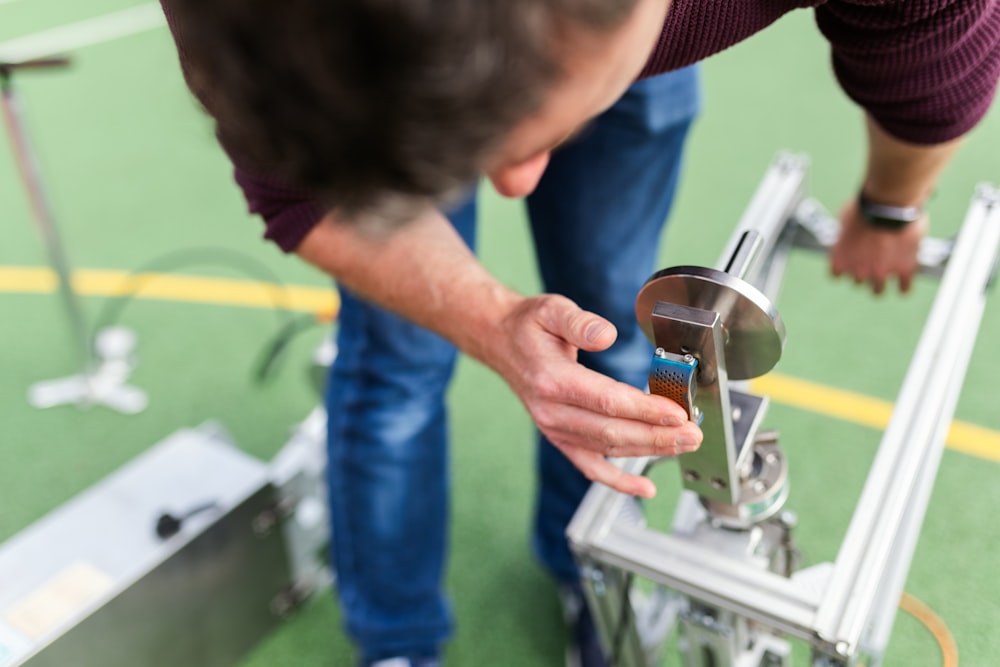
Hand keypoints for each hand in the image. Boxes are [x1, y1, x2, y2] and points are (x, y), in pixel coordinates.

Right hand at [492, 294, 702, 498]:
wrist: (501, 343)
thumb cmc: (529, 326)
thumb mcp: (551, 310)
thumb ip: (579, 322)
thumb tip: (605, 334)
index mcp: (552, 380)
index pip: (606, 401)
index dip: (645, 410)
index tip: (677, 413)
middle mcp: (551, 411)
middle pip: (612, 431)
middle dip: (658, 436)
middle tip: (693, 434)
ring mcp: (554, 429)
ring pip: (608, 448)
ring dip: (649, 451)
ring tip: (684, 446)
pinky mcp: (559, 437)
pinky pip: (589, 466)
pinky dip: (617, 481)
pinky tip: (644, 489)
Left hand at [830, 198, 926, 293]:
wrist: (889, 204)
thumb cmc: (864, 207)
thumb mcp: (845, 219)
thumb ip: (846, 235)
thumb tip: (850, 234)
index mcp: (840, 260)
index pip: (837, 274)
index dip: (845, 266)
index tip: (850, 261)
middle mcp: (858, 271)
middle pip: (858, 281)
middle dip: (864, 271)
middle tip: (871, 260)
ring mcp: (881, 273)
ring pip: (878, 291)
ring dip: (880, 283)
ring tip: (886, 274)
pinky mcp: (904, 271)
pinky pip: (904, 288)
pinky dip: (904, 285)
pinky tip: (904, 280)